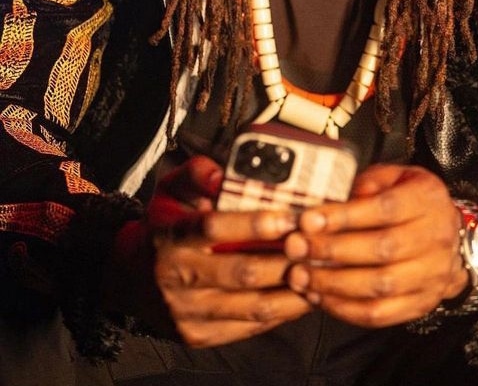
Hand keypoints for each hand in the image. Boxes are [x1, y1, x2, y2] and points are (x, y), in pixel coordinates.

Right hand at [108, 156, 312, 346]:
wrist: (129, 278)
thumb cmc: (163, 225)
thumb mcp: (171, 189)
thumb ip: (198, 173)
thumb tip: (225, 172)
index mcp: (170, 236)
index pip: (212, 228)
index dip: (253, 224)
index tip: (288, 216)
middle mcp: (176, 277)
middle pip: (240, 271)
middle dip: (283, 258)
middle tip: (315, 243)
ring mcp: (187, 312)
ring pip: (251, 305)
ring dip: (291, 289)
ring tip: (318, 269)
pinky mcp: (199, 335)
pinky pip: (249, 327)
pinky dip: (281, 312)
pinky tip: (303, 295)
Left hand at [284, 164, 467, 327]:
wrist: (449, 237)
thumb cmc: (412, 201)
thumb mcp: (396, 176)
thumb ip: (369, 182)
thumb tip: (340, 196)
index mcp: (427, 201)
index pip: (385, 209)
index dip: (345, 216)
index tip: (309, 220)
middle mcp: (434, 240)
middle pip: (381, 249)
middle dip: (331, 250)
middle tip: (296, 248)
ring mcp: (430, 276)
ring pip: (379, 286)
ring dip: (333, 283)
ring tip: (300, 276)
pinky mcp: (420, 304)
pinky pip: (380, 314)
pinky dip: (345, 309)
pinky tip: (320, 297)